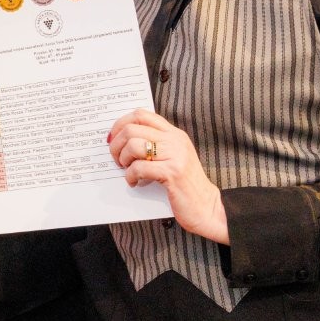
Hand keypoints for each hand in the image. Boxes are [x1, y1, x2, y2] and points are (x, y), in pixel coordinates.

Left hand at [108, 108, 229, 244]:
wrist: (206, 206)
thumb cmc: (184, 184)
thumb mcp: (172, 157)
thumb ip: (154, 145)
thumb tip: (122, 139)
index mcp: (174, 134)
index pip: (141, 115)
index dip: (121, 124)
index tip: (113, 138)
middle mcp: (175, 140)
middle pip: (132, 129)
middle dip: (117, 145)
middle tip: (117, 159)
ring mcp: (175, 155)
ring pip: (134, 145)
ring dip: (123, 159)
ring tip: (127, 170)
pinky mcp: (172, 172)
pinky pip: (139, 167)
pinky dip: (130, 176)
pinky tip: (134, 183)